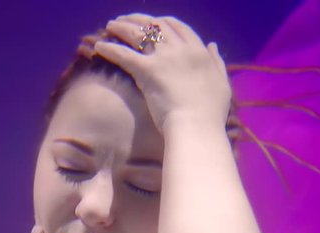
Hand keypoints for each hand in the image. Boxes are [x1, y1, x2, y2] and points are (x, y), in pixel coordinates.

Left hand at [94, 14, 231, 131]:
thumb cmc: (210, 112)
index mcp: (198, 51)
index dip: (162, 22)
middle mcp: (181, 49)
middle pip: (156, 25)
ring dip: (122, 27)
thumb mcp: (221, 83)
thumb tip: (212, 45)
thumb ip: (216, 62)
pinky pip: (124, 54)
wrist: (196, 126)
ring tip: (109, 26)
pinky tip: (99, 47)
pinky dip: (110, 49)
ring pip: (139, 33)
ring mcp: (163, 58)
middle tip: (124, 20)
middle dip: (139, 19)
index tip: (151, 23)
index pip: (178, 27)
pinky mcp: (147, 70)